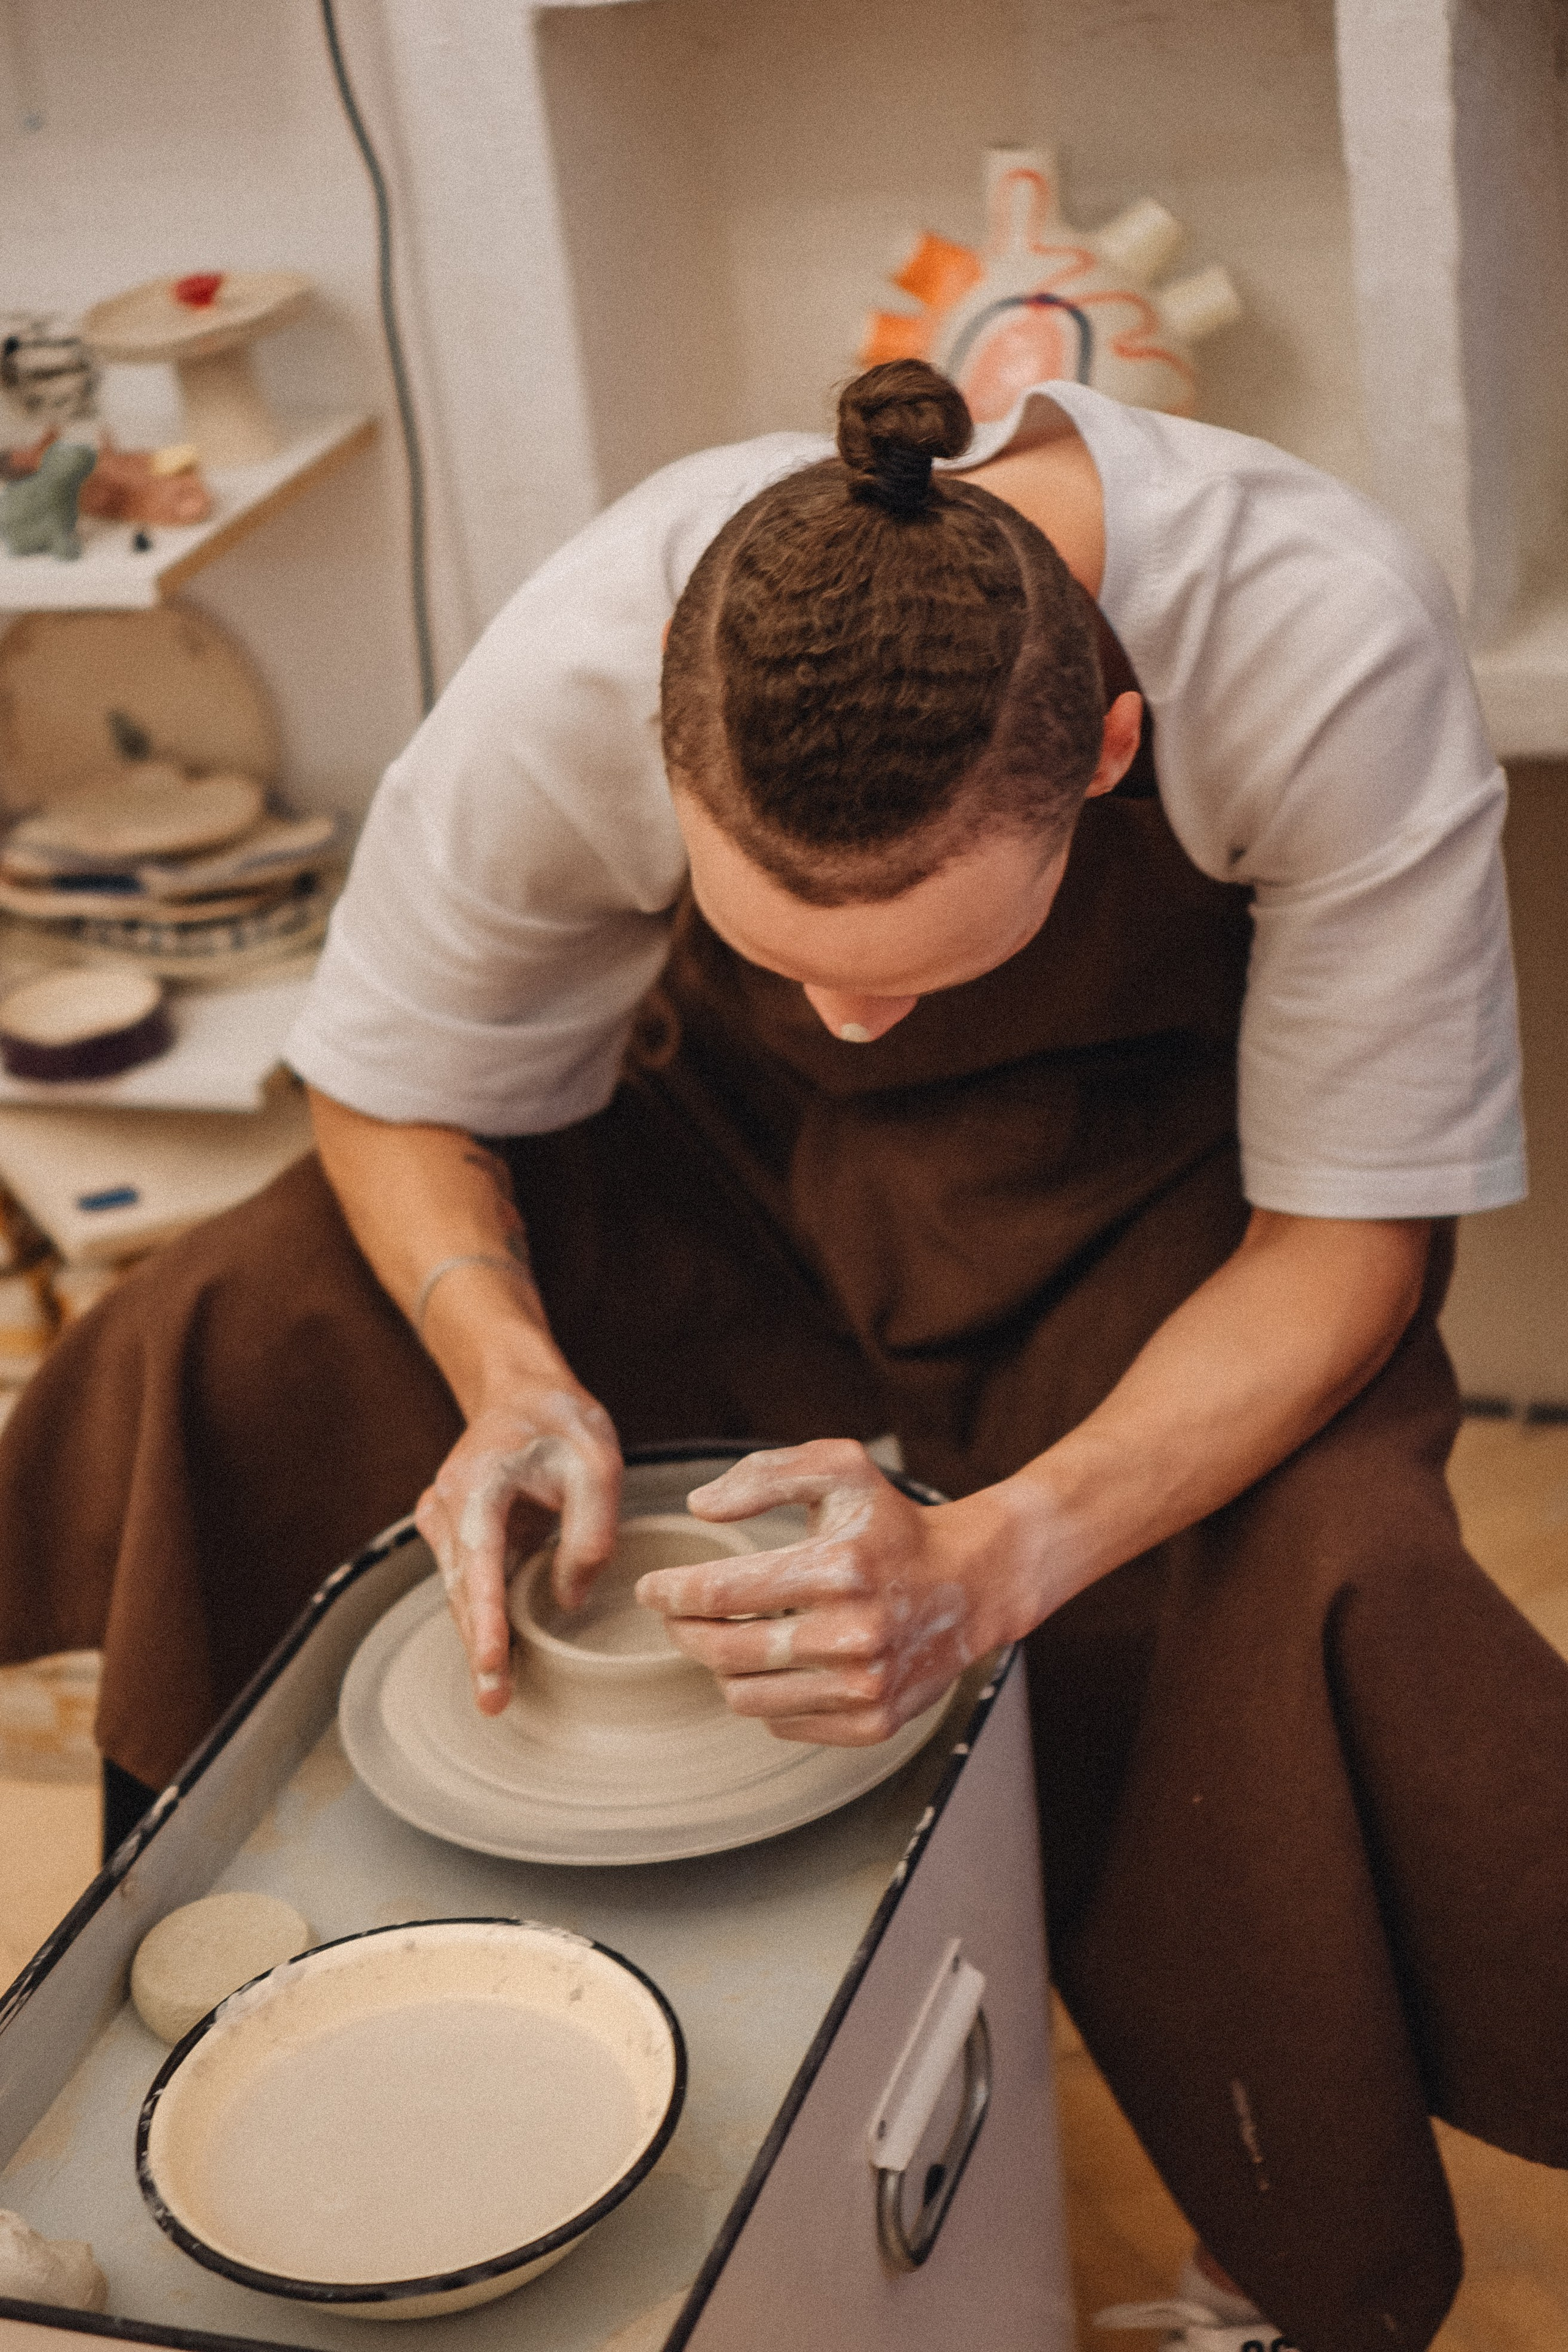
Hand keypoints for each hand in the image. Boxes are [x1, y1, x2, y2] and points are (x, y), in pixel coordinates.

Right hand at [414, 1387, 621, 1713]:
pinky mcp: (459, 1535)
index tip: (490, 1660)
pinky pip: (469, 1583)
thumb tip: (569, 1601)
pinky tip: (497, 1660)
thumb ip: (590, 1531)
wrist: (520, 1390)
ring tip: (496, 1696)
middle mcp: (448, 1507)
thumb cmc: (559, 1422)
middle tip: (494, 1703)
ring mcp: (447, 1522)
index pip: (478, 1560)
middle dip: (478, 1647)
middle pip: (462, 1589)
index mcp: (478, 1484)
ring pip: (462, 1592)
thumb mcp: (597, 1463)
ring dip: (478, 1640)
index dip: (483, 1616)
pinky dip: (482, 1619)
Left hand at [634, 1439, 1033, 1745]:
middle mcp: (853, 1634)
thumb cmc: (892, 1524)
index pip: (720, 1591)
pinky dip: (765, 1696)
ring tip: (728, 1636)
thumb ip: (766, 1475)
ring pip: (743, 1696)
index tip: (651, 1589)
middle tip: (676, 1615)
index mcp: (838, 1568)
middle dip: (683, 1632)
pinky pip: (781, 1722)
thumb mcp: (840, 1469)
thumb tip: (699, 1506)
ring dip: (721, 1667)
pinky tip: (780, 1663)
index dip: (670, 1592)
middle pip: (722, 1650)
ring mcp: (864, 1687)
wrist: (970, 1585)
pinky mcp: (872, 1723)